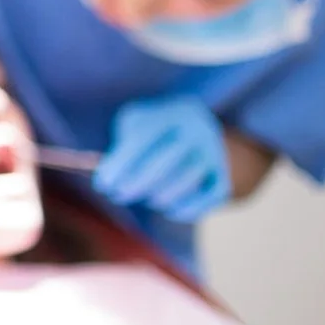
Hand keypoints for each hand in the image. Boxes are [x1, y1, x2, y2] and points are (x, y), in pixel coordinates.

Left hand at [93, 95, 230, 222]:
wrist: (194, 125)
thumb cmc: (152, 129)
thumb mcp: (132, 125)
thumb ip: (117, 147)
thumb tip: (100, 172)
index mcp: (168, 113)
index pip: (142, 140)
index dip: (120, 165)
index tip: (102, 185)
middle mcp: (195, 130)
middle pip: (165, 162)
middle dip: (136, 184)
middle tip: (117, 196)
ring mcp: (214, 152)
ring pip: (186, 181)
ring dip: (160, 196)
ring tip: (146, 198)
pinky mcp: (224, 174)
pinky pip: (210, 197)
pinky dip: (187, 209)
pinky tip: (168, 210)